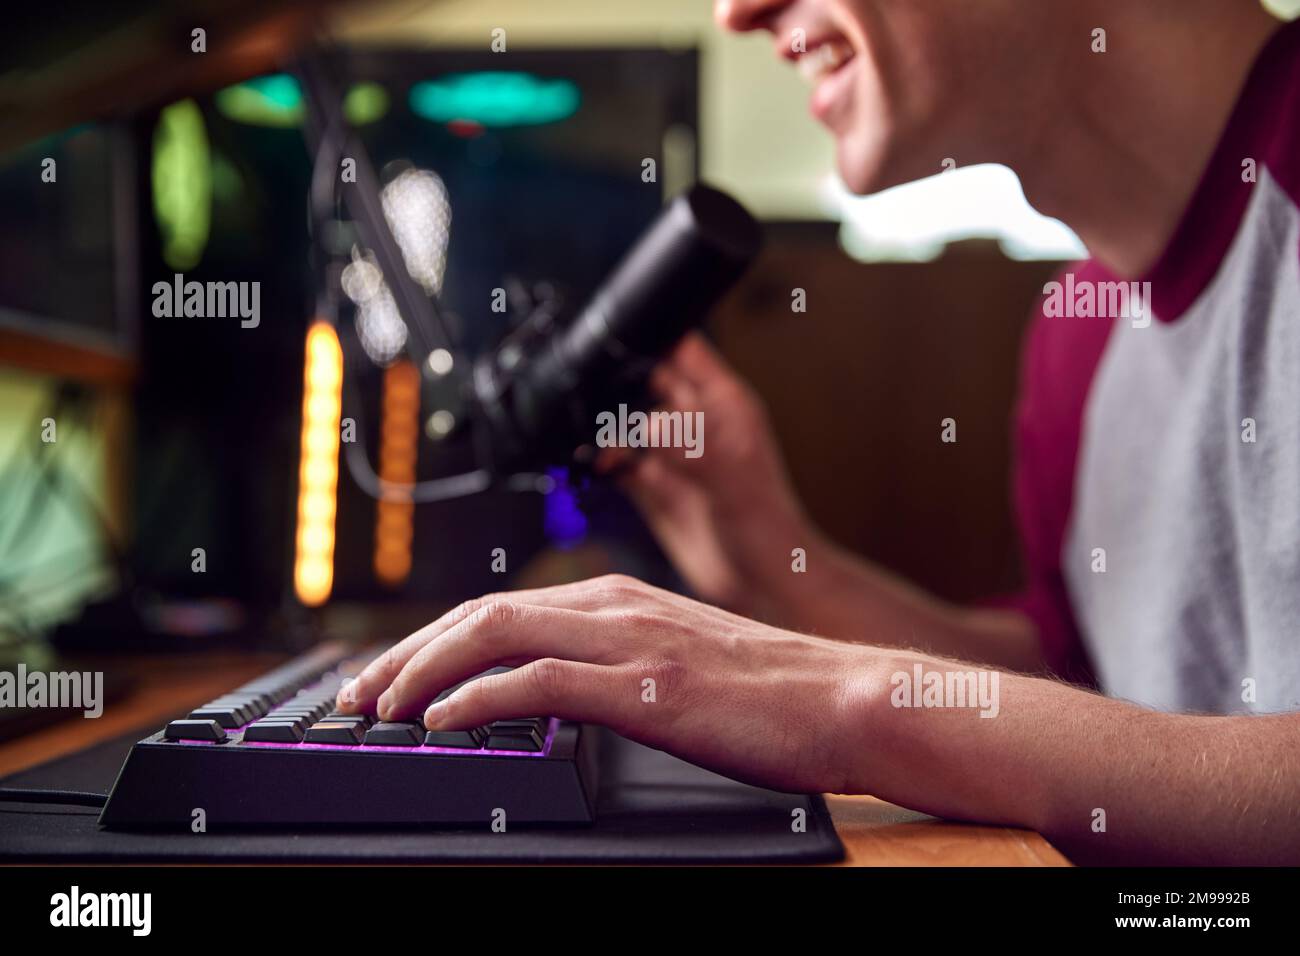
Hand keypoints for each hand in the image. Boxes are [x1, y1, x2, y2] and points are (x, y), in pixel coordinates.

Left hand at [336, 574, 882, 793]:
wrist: (845, 697)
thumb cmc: (770, 690)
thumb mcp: (678, 659)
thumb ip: (617, 661)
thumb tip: (557, 689)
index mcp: (619, 598)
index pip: (501, 607)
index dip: (432, 638)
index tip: (390, 674)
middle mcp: (614, 605)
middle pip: (481, 612)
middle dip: (407, 651)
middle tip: (359, 693)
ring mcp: (630, 640)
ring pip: (497, 634)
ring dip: (425, 669)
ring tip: (381, 706)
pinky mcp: (648, 686)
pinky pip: (541, 682)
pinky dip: (478, 697)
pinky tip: (444, 719)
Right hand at [597, 334, 812, 619]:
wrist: (763, 587)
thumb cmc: (768, 530)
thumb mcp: (732, 479)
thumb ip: (693, 448)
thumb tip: (650, 424)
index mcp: (722, 404)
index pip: (681, 350)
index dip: (649, 339)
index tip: (613, 345)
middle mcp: (694, 424)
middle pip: (643, 382)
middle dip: (613, 386)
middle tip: (591, 406)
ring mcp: (671, 456)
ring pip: (625, 423)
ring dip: (602, 428)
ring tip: (591, 444)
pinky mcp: (653, 488)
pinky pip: (616, 463)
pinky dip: (597, 463)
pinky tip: (589, 469)